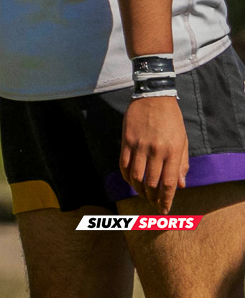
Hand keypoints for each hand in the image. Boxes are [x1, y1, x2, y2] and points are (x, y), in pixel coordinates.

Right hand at [120, 95, 188, 213]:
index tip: (164, 209)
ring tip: (142, 194)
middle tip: (153, 204)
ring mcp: (139, 145)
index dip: (166, 199)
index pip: (168, 182)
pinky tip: (130, 181)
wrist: (154, 98)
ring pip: (135, 175)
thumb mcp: (182, 141)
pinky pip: (123, 163)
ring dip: (138, 189)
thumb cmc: (172, 120)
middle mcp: (155, 150)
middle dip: (151, 197)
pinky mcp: (127, 140)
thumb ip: (182, 164)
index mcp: (172, 152)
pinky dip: (126, 176)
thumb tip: (181, 185)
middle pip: (150, 182)